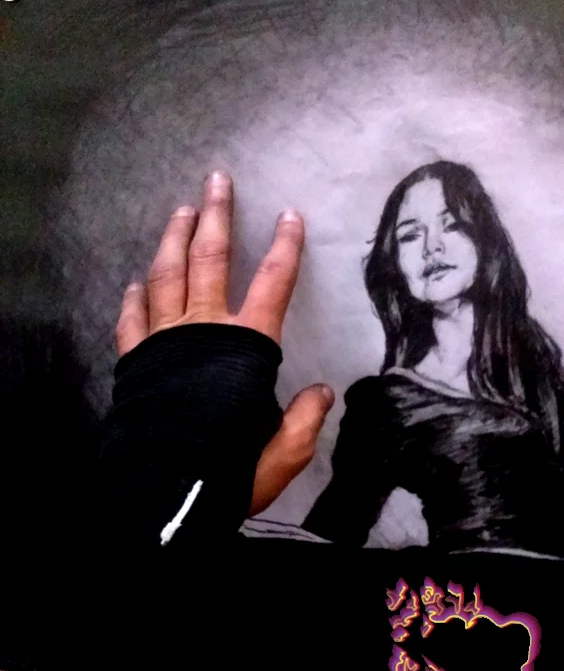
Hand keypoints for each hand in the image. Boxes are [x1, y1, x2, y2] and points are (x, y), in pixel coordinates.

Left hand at [114, 171, 333, 515]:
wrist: (164, 489)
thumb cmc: (229, 469)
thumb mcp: (283, 452)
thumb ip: (304, 419)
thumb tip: (322, 392)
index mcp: (246, 346)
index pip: (272, 284)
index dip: (284, 248)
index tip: (289, 216)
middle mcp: (203, 330)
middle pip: (210, 261)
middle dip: (217, 218)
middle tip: (217, 182)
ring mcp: (164, 340)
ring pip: (168, 276)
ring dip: (175, 239)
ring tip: (182, 210)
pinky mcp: (136, 359)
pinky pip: (134, 318)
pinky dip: (137, 296)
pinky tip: (138, 280)